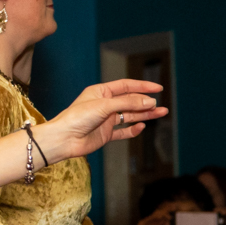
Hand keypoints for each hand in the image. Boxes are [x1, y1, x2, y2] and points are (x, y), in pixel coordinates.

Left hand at [37, 79, 168, 162]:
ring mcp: (105, 120)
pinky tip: (141, 127)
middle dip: (146, 102)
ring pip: (130, 116)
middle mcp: (104, 104)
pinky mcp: (105, 134)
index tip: (158, 88)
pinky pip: (123, 131)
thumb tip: (150, 101)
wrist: (64, 139)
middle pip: (130, 101)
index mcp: (100, 92)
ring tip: (161, 113)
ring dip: (144, 115)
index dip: (142, 86)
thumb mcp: (105, 105)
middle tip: (161, 106)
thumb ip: (128, 103)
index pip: (126, 86)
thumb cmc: (78, 117)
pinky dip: (133, 129)